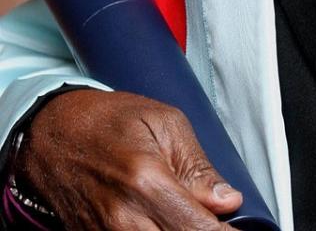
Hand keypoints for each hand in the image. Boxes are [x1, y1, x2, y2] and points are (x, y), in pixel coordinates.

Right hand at [15, 88, 242, 229]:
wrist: (52, 133)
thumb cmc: (107, 120)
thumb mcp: (165, 123)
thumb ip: (199, 167)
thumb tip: (227, 201)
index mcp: (146, 181)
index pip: (198, 228)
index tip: (238, 230)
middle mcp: (123, 218)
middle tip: (216, 222)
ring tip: (190, 217)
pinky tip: (166, 221)